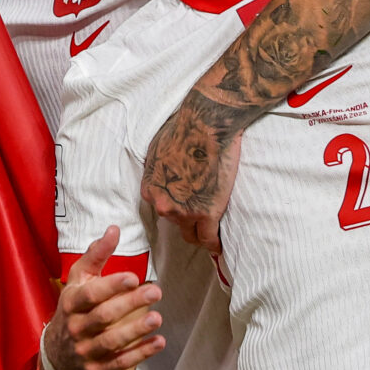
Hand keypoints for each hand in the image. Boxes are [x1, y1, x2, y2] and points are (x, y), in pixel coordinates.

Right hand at [48, 227, 163, 369]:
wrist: (58, 355)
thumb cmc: (75, 308)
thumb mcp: (79, 280)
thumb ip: (96, 255)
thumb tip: (114, 229)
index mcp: (71, 303)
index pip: (90, 294)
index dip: (111, 286)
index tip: (133, 277)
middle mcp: (76, 328)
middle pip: (103, 316)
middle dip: (130, 304)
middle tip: (155, 290)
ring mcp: (85, 351)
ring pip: (111, 342)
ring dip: (135, 330)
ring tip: (157, 318)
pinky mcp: (97, 369)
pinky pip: (120, 363)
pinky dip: (140, 353)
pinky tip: (159, 342)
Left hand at [140, 106, 241, 257]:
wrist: (207, 125)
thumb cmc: (184, 129)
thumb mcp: (157, 150)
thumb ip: (158, 171)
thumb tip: (165, 176)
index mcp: (150, 189)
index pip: (162, 209)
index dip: (177, 207)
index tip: (187, 208)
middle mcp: (163, 204)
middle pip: (176, 222)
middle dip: (188, 218)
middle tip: (202, 213)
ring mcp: (184, 211)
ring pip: (191, 233)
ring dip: (201, 230)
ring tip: (212, 231)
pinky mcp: (206, 214)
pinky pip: (208, 238)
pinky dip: (214, 243)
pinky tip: (218, 244)